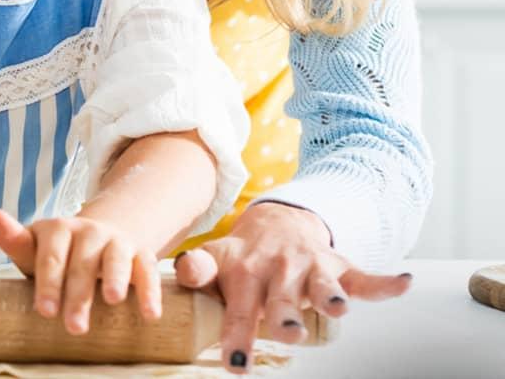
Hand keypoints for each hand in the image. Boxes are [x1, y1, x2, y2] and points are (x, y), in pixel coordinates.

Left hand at [0, 208, 161, 334]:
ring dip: (115, 280)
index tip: (45, 312)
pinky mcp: (141, 254)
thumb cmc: (58, 254)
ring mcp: (115, 241)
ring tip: (113, 300)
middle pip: (81, 265)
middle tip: (74, 327)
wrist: (100, 239)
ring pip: (115, 259)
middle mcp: (88, 231)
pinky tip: (150, 314)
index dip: (48, 284)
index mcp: (57, 229)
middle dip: (77, 296)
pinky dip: (150, 291)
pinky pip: (147, 270)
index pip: (50, 257)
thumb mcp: (34, 249)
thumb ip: (14, 240)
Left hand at [173, 201, 412, 373]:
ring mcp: (311, 268)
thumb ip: (198, 268)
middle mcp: (278, 270)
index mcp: (244, 274)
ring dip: (330, 296)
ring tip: (338, 307)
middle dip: (286, 318)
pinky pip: (364, 276)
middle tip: (287, 333)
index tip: (236, 366)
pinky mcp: (339, 266)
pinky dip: (384, 282)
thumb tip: (182, 269)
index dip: (236, 336)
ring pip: (323, 286)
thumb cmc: (243, 255)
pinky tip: (403, 282)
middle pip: (282, 300)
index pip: (237, 310)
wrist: (279, 220)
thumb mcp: (216, 259)